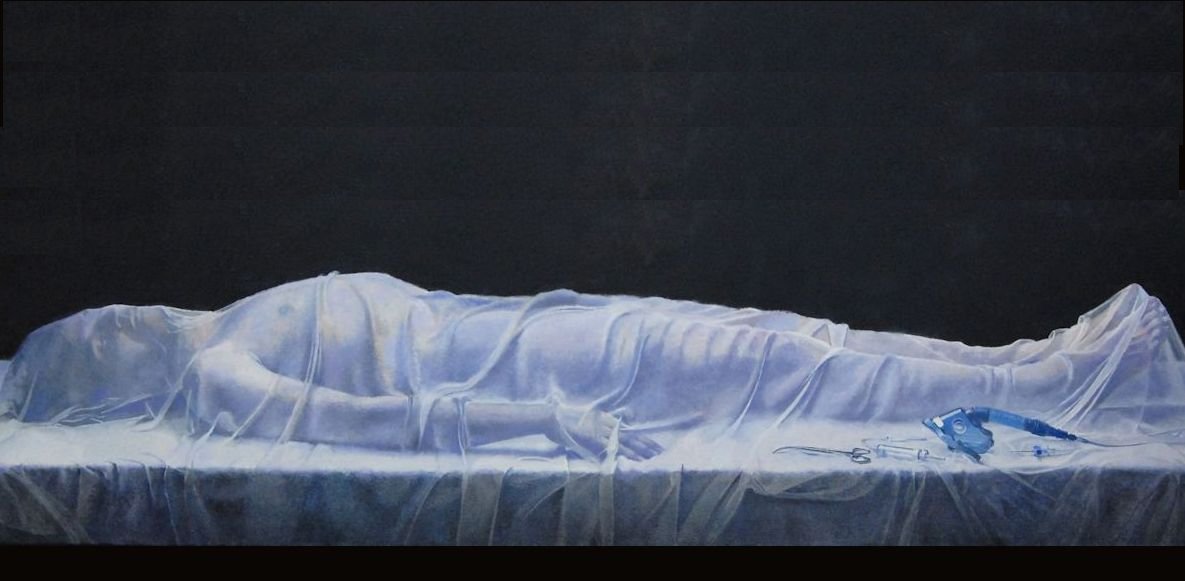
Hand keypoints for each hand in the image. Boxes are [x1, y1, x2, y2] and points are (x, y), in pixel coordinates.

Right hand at [547, 405, 662, 461]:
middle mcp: (606, 422)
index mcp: (604, 417)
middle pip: (630, 434)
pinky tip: (635, 458)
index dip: (640, 437)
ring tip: (652, 456)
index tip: (652, 444)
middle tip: (659, 451)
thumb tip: (601, 435)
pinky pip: (614, 447)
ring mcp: (600, 430)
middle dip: (645, 443)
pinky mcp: (594, 438)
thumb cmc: (564, 420)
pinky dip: (625, 453)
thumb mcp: (583, 420)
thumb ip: (594, 425)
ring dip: (640, 449)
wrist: (552, 417)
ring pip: (625, 441)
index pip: (627, 429)